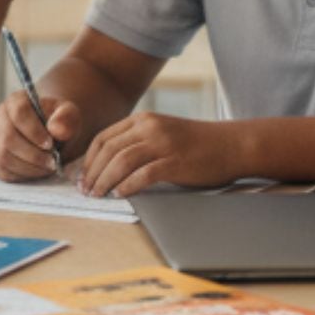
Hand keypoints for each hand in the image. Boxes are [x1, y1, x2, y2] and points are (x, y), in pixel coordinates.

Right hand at [0, 88, 79, 181]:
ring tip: (47, 167)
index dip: (34, 131)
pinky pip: (3, 171)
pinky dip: (23, 175)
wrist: (50, 135)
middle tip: (52, 162)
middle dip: (33, 154)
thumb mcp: (69, 115)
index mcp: (15, 100)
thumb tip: (57, 130)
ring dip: (29, 167)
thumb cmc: (58, 122)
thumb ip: (67, 118)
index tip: (50, 144)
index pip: (19, 112)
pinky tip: (38, 170)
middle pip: (8, 138)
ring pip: (3, 157)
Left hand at [76, 112, 232, 198]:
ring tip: (98, 195)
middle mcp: (150, 127)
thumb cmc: (196, 144)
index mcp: (143, 119)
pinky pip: (144, 173)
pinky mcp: (175, 161)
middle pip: (108, 150)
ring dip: (105, 181)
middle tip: (86, 191)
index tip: (81, 178)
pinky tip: (121, 194)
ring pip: (121, 161)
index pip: (103, 138)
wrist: (233, 144)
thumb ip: (138, 143)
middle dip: (92, 173)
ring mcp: (163, 143)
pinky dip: (129, 185)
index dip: (88, 160)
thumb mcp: (162, 134)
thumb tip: (108, 167)